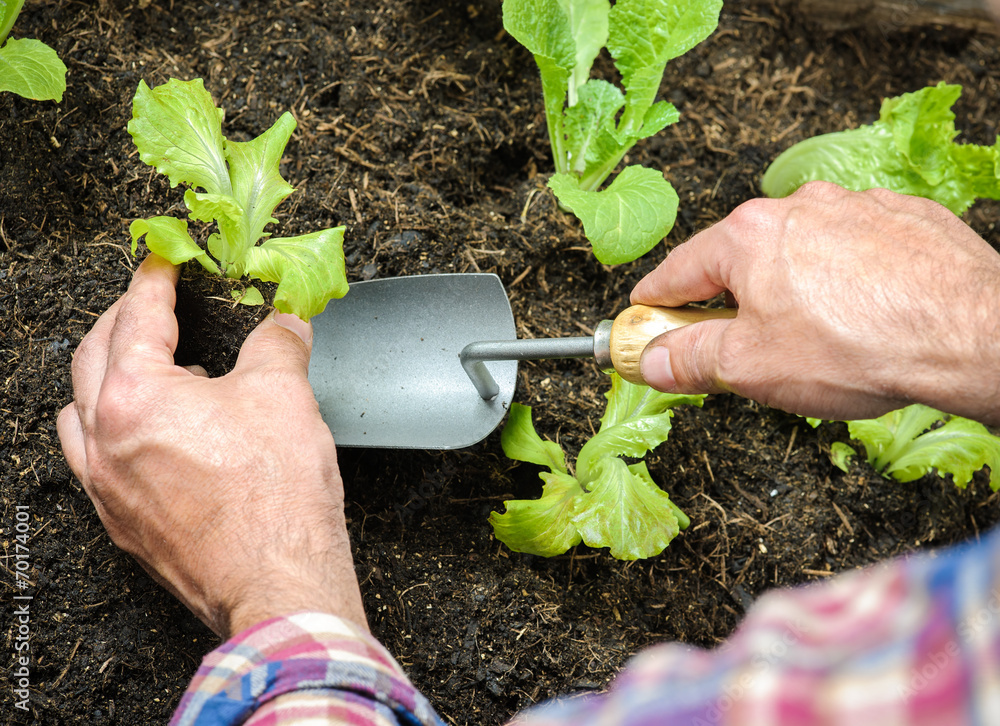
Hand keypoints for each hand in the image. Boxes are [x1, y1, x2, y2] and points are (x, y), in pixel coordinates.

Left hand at [57, 255, 365, 637]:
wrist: (278, 583)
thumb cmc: (275, 500)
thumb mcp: (285, 394)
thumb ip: (278, 342)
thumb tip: (284, 321)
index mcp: (135, 397)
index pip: (137, 315)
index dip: (155, 278)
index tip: (164, 260)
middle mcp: (104, 441)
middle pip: (92, 356)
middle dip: (122, 319)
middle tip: (154, 302)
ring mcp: (107, 487)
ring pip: (79, 413)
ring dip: (107, 378)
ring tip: (150, 370)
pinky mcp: (123, 523)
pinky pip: (96, 460)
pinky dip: (116, 430)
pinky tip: (160, 434)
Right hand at [632, 181, 999, 423]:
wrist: (972, 334)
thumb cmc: (859, 347)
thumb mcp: (750, 367)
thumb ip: (689, 360)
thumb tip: (652, 361)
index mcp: (748, 235)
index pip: (678, 271)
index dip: (655, 303)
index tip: (646, 320)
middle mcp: (798, 207)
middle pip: (740, 259)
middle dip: (730, 302)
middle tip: (735, 346)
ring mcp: (856, 207)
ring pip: (800, 252)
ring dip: (791, 288)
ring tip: (813, 338)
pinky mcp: (904, 218)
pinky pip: (855, 249)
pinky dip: (845, 278)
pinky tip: (861, 316)